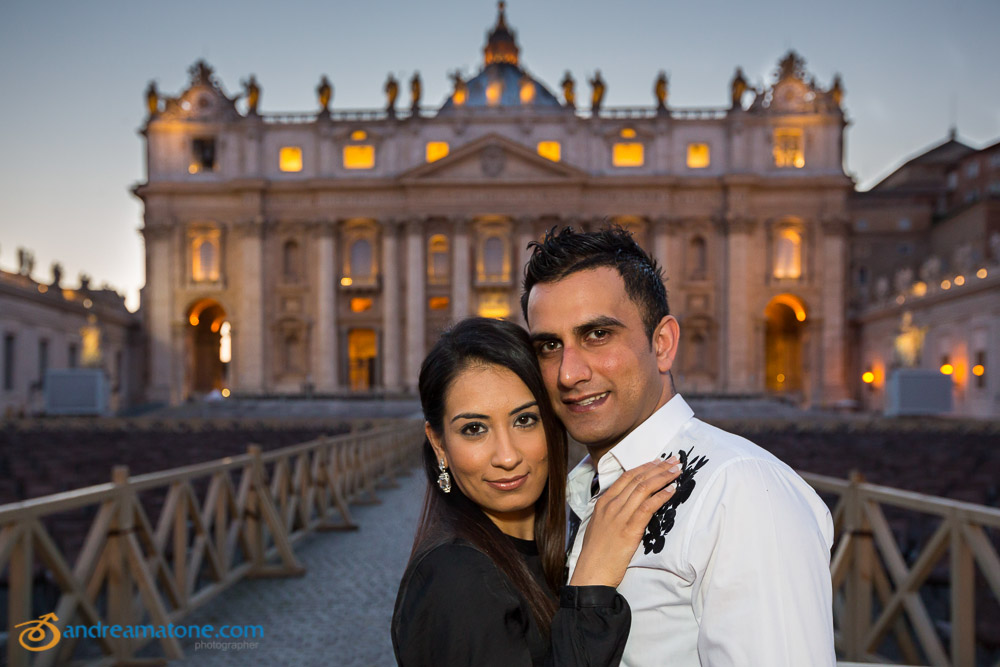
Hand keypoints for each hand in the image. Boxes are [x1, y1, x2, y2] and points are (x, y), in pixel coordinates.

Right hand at [569, 458, 681, 587]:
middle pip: (637, 479)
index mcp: (603, 503)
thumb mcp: (599, 526)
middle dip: (658, 467)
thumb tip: (627, 506)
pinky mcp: (629, 529)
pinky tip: (672, 490)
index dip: (645, 467)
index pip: (626, 477)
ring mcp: (619, 516)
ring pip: (644, 488)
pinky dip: (661, 496)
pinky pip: (648, 507)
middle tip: (674, 460)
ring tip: (677, 471)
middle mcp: (611, 505)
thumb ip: (612, 513)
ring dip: (663, 477)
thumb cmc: (597, 554)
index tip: (659, 461)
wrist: (592, 573)